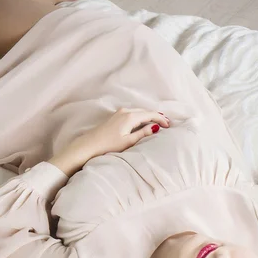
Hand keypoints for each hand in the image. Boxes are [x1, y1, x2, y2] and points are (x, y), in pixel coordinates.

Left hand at [49, 108, 169, 175]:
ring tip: (158, 123)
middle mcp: (125, 111)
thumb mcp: (128, 141)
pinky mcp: (115, 117)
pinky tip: (144, 122)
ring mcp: (119, 113)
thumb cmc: (108, 146)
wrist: (88, 146)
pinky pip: (132, 114)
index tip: (169, 126)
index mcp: (130, 116)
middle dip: (156, 116)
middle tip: (166, 124)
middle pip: (145, 111)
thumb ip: (143, 133)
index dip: (161, 119)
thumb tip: (155, 127)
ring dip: (149, 116)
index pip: (150, 114)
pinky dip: (141, 117)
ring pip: (139, 112)